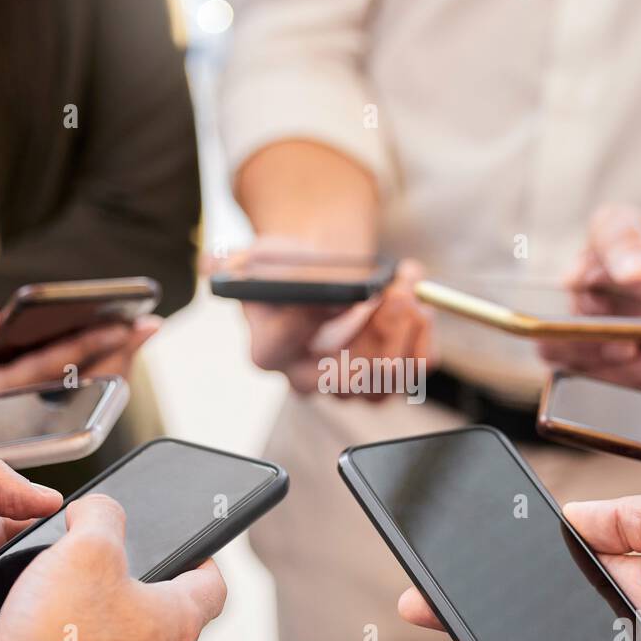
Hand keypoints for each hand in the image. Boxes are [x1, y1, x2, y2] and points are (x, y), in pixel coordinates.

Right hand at [0, 303, 154, 404]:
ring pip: (84, 382)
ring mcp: (31, 404)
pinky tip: (116, 341)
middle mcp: (22, 402)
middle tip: (150, 324)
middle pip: (83, 376)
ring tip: (142, 329)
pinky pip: (75, 382)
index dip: (92, 344)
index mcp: (0, 390)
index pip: (56, 365)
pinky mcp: (33, 399)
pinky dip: (98, 361)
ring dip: (115, 358)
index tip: (124, 326)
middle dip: (119, 351)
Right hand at [0, 494, 227, 640]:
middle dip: (102, 587)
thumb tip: (97, 510)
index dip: (199, 557)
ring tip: (6, 601)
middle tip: (72, 564)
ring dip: (44, 622)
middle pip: (141, 614)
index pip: (210, 584)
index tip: (182, 545)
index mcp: (176, 620)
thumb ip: (99, 517)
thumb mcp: (87, 552)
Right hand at [235, 253, 433, 396]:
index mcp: (267, 350)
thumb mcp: (257, 256)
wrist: (321, 272)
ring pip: (384, 381)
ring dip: (404, 330)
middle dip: (377, 331)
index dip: (307, 317)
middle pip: (344, 379)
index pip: (279, 347)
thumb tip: (215, 263)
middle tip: (394, 290)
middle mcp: (305, 377)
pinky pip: (414, 372)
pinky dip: (424, 338)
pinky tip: (421, 302)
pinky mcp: (384, 376)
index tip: (336, 289)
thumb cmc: (289, 267)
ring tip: (408, 285)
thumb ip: (234, 261)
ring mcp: (348, 383)